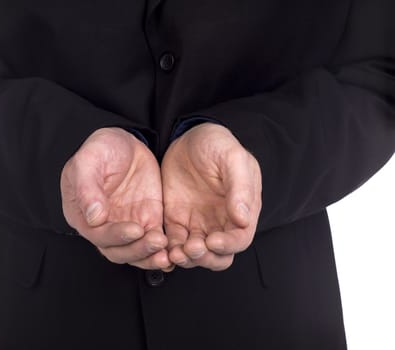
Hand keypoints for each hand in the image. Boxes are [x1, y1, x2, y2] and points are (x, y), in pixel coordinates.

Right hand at [60, 128, 171, 269]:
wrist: (127, 143)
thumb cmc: (101, 149)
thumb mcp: (89, 160)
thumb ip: (87, 188)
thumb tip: (94, 217)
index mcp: (83, 214)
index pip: (98, 235)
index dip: (116, 236)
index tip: (134, 229)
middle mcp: (104, 225)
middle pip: (118, 250)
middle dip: (137, 250)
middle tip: (156, 242)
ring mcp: (126, 224)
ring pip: (136, 251)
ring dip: (150, 256)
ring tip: (166, 252)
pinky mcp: (147, 221)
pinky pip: (153, 241)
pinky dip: (162, 250)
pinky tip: (173, 252)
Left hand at [161, 123, 261, 270]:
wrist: (188, 137)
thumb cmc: (216, 144)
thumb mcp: (232, 158)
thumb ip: (240, 187)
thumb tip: (243, 219)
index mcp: (241, 210)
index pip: (239, 239)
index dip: (228, 245)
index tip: (212, 241)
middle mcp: (220, 222)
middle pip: (218, 255)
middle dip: (205, 258)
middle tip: (191, 248)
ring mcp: (197, 223)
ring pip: (195, 254)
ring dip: (186, 258)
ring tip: (175, 252)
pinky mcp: (176, 221)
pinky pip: (173, 243)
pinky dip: (168, 251)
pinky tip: (162, 249)